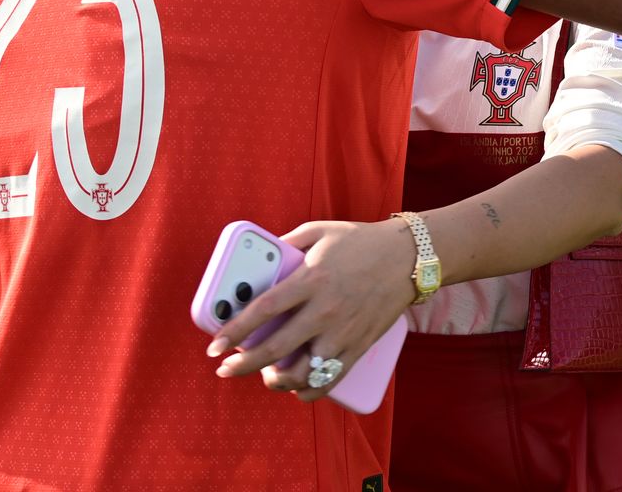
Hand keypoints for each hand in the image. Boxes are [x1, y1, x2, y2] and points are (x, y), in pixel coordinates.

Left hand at [207, 219, 414, 401]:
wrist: (406, 257)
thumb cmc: (360, 241)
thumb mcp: (319, 231)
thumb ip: (288, 242)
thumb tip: (263, 256)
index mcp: (311, 279)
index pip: (264, 310)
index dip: (235, 330)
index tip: (215, 345)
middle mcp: (325, 310)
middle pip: (275, 348)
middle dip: (243, 364)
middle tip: (225, 368)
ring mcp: (343, 332)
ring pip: (302, 372)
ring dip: (276, 381)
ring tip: (264, 375)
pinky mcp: (358, 346)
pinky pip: (330, 380)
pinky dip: (309, 390)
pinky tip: (296, 387)